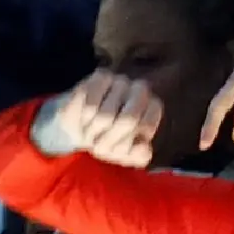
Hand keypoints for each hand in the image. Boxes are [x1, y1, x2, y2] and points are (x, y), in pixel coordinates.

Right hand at [41, 72, 164, 168]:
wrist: (79, 126)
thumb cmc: (110, 140)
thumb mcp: (126, 155)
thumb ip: (139, 155)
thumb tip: (143, 147)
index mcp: (153, 108)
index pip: (145, 128)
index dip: (127, 144)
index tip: (116, 150)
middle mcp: (141, 90)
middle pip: (128, 121)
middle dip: (110, 141)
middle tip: (99, 147)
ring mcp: (121, 82)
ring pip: (104, 116)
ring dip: (92, 133)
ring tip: (90, 135)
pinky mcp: (99, 77)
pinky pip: (88, 106)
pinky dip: (83, 121)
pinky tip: (83, 121)